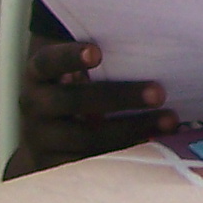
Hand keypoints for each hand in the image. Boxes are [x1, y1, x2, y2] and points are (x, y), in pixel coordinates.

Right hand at [7, 37, 176, 175]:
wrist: (45, 144)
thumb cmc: (72, 93)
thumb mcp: (72, 73)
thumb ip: (93, 57)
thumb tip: (146, 34)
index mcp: (38, 75)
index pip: (48, 62)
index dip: (70, 57)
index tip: (97, 52)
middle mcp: (35, 105)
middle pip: (74, 102)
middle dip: (120, 97)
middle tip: (159, 92)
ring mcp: (42, 140)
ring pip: (86, 138)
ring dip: (132, 128)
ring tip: (168, 120)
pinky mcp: (56, 169)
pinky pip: (92, 164)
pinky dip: (124, 154)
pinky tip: (152, 145)